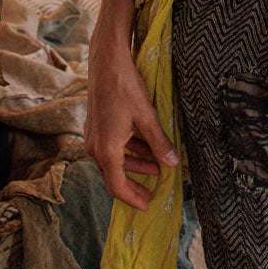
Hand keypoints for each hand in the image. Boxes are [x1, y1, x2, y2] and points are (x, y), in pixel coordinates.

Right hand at [85, 43, 178, 209]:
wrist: (107, 63)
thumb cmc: (125, 88)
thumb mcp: (147, 116)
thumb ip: (159, 142)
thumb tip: (174, 164)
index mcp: (106, 150)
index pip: (117, 186)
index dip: (133, 198)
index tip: (146, 205)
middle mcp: (95, 147)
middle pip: (114, 176)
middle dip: (135, 185)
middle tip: (152, 192)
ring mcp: (94, 136)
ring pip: (114, 161)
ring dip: (135, 166)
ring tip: (156, 167)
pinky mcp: (96, 126)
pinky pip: (112, 148)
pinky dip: (128, 152)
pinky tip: (146, 148)